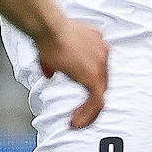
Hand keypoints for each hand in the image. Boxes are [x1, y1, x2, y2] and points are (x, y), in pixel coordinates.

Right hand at [34, 14, 108, 128]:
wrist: (50, 30)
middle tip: (79, 113)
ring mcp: (100, 64)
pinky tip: (76, 122)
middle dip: (90, 99)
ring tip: (76, 122)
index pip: (97, 67)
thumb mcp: (55, 48)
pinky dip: (87, 113)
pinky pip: (96, 101)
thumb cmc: (49, 33)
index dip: (88, 82)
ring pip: (100, 93)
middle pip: (102, 81)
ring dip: (89, 110)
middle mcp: (102, 52)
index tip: (81, 94)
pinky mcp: (94, 77)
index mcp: (96, 43)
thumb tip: (51, 73)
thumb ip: (56, 64)